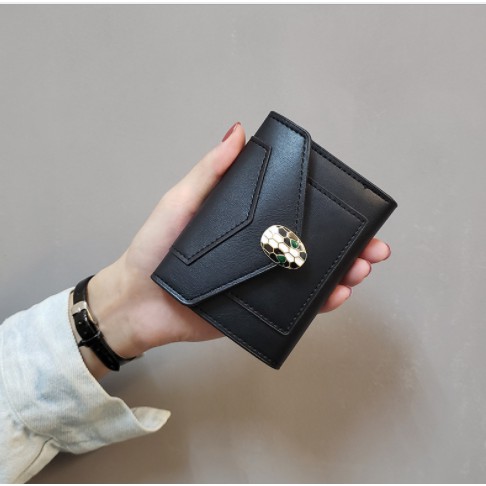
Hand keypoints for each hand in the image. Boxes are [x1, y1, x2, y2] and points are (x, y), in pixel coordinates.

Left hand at [80, 122, 390, 377]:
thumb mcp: (182, 202)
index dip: (328, 211)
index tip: (353, 208)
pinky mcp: (257, 311)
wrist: (138, 301)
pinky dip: (318, 304)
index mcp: (249, 224)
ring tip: (360, 270)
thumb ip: (210, 172)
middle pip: (314, 247)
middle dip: (349, 247)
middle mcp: (261, 251)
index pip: (296, 213)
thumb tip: (237, 133)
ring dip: (341, 274)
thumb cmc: (156, 248)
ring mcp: (262, 282)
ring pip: (311, 277)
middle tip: (373, 249)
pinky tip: (336, 295)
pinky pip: (294, 309)